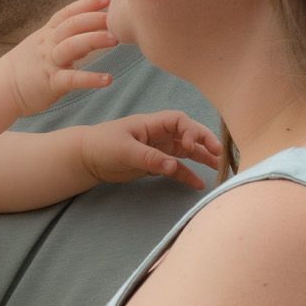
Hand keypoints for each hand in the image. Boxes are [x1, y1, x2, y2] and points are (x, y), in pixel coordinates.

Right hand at [4, 0, 117, 116]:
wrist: (0, 89)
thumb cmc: (26, 68)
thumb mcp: (42, 45)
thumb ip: (64, 36)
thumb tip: (90, 29)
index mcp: (47, 33)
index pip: (68, 13)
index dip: (86, 4)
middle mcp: (48, 44)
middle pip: (72, 25)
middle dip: (94, 18)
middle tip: (116, 17)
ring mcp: (49, 62)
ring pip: (72, 46)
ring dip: (94, 40)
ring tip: (115, 40)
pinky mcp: (50, 82)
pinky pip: (72, 79)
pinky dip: (91, 78)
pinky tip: (108, 79)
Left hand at [80, 112, 222, 190]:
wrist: (86, 158)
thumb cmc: (102, 145)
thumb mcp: (125, 150)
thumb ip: (150, 158)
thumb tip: (173, 166)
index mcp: (152, 124)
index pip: (179, 121)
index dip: (190, 131)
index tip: (190, 146)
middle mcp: (159, 134)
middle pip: (187, 134)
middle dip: (203, 141)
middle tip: (219, 152)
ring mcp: (158, 149)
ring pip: (185, 151)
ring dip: (201, 157)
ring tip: (218, 166)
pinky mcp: (154, 164)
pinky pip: (175, 168)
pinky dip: (186, 174)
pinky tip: (198, 184)